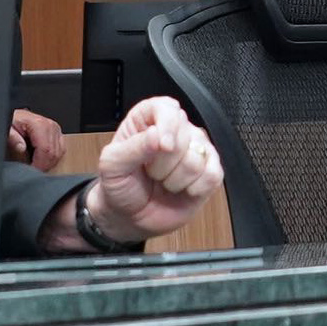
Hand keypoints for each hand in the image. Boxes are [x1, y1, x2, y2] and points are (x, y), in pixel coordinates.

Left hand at [6, 110, 65, 171]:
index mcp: (39, 124)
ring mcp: (55, 129)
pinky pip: (60, 150)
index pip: (46, 149)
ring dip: (48, 163)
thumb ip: (12, 137)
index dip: (39, 164)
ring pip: (58, 153)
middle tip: (32, 171)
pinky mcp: (57, 133)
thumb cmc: (12, 122)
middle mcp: (50, 125)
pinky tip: (42, 160)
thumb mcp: (7, 129)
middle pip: (53, 153)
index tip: (31, 171)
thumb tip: (21, 147)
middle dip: (43, 166)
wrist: (16, 117)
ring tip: (36, 165)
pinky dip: (52, 158)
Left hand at [81, 96, 222, 244]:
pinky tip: (182, 190)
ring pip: (198, 158)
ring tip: (164, 182)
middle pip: (185, 136)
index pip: (168, 108)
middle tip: (151, 172)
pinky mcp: (209, 171)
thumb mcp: (113, 166)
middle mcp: (176, 130)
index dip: (168, 125)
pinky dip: (194, 189)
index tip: (161, 146)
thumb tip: (156, 134)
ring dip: (175, 180)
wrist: (130, 217)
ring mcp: (195, 150)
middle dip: (163, 164)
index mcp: (149, 119)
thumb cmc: (120, 186)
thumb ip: (133, 148)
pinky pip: (213, 175)